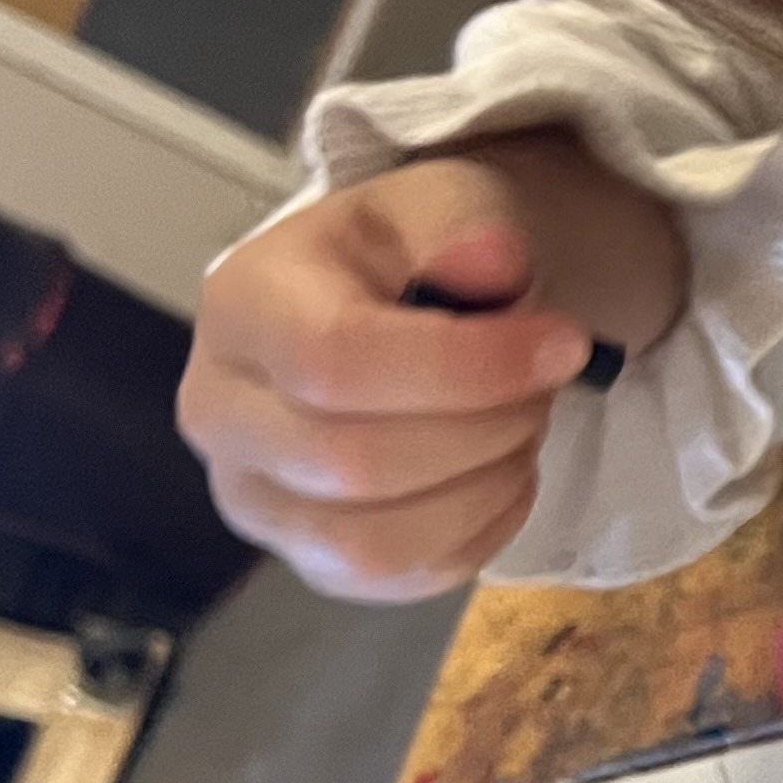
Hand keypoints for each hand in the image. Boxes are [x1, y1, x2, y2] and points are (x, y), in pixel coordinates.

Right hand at [179, 131, 686, 600]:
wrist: (407, 303)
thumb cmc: (421, 251)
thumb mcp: (448, 200)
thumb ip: (463, 223)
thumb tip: (488, 260)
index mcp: (241, 305)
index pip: (333, 362)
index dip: (466, 367)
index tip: (563, 342)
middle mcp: (219, 412)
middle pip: (352, 463)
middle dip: (485, 428)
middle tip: (542, 383)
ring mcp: (253, 499)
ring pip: (370, 544)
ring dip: (483, 489)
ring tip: (520, 427)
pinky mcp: (306, 559)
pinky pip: (399, 582)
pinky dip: (478, 535)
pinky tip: (501, 473)